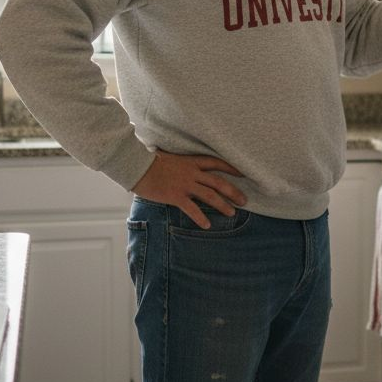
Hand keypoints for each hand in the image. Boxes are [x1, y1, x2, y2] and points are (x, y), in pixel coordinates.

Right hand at [131, 151, 246, 228]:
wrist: (137, 166)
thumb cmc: (150, 160)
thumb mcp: (169, 156)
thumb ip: (180, 162)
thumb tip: (182, 164)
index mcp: (191, 162)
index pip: (216, 163)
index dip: (231, 168)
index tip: (243, 173)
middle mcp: (191, 173)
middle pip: (218, 182)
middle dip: (233, 191)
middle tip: (244, 200)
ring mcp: (184, 185)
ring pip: (210, 196)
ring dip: (222, 205)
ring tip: (232, 213)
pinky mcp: (175, 196)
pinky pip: (192, 209)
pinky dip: (200, 218)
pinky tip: (207, 225)